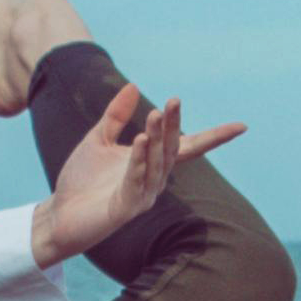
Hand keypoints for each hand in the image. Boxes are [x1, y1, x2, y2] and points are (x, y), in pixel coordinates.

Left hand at [29, 80, 241, 268]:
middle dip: (173, 125)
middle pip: (172, 149)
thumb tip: (135, 86)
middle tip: (173, 100)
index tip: (241, 127)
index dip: (214, 137)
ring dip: (157, 138)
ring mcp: (143, 196)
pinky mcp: (127, 208)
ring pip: (157, 163)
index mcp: (151, 163)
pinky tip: (140, 140)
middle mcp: (154, 180)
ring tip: (154, 113)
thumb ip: (116, 116)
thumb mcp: (98, 140)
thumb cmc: (81, 181)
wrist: (60, 214)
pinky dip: (140, 160)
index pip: (188, 147)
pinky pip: (137, 180)